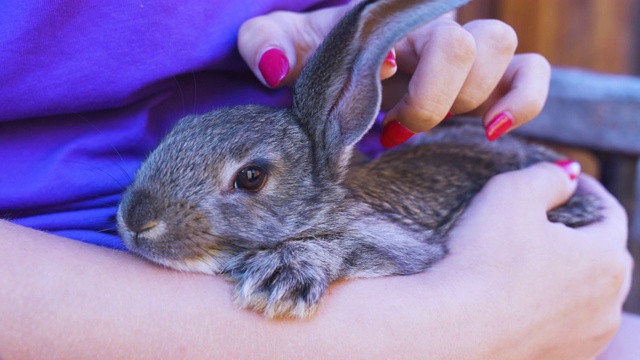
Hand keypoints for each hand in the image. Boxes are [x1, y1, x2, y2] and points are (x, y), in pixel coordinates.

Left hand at [237, 2, 550, 145]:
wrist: (347, 70)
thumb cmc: (321, 58)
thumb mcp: (286, 44)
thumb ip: (267, 43)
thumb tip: (277, 67)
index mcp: (394, 17)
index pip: (420, 20)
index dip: (404, 65)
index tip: (375, 84)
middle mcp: (437, 31)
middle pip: (466, 46)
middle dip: (431, 98)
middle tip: (391, 127)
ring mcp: (469, 56)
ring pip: (502, 56)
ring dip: (463, 102)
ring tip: (414, 130)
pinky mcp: (491, 84)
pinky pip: (531, 78)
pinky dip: (522, 102)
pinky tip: (492, 130)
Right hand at [443, 162, 632, 358]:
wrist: (454, 332)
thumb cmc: (483, 259)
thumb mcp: (511, 193)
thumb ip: (547, 176)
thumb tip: (567, 175)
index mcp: (606, 258)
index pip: (610, 213)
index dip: (586, 191)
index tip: (565, 182)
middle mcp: (608, 304)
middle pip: (602, 256)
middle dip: (579, 235)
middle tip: (544, 221)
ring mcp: (586, 339)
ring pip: (584, 295)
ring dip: (565, 275)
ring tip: (528, 263)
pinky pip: (562, 325)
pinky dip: (548, 309)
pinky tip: (518, 299)